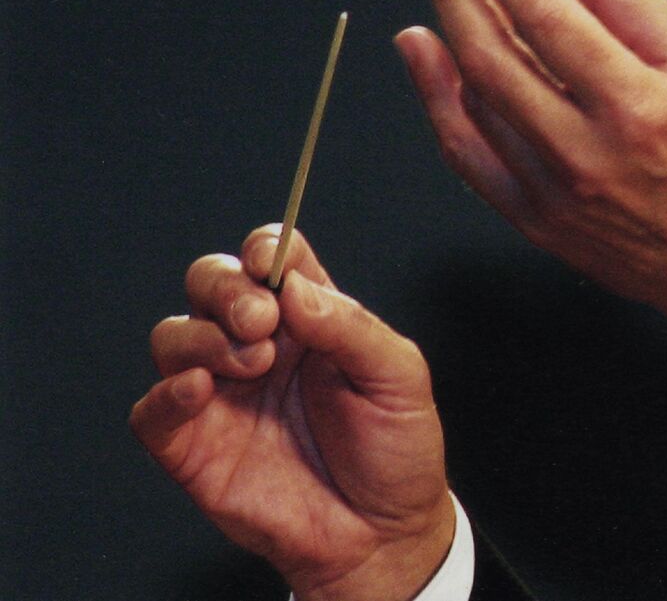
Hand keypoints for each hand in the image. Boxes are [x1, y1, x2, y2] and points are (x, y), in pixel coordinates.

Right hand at [131, 227, 453, 600]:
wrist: (381, 534)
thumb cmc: (395, 451)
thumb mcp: (398, 377)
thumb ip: (350, 326)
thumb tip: (295, 287)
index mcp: (309, 319)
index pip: (272, 257)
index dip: (264, 247)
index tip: (269, 259)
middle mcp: (259, 347)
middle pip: (210, 283)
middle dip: (225, 287)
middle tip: (260, 319)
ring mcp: (223, 394)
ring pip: (174, 336)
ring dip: (203, 337)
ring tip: (253, 362)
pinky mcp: (194, 447)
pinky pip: (152, 410)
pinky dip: (166, 393)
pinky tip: (199, 389)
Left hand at [395, 0, 666, 400]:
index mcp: (637, 103)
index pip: (546, 14)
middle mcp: (588, 151)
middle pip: (494, 55)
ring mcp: (555, 193)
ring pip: (474, 103)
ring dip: (445, 36)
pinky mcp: (539, 223)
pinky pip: (471, 157)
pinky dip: (442, 103)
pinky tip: (429, 60)